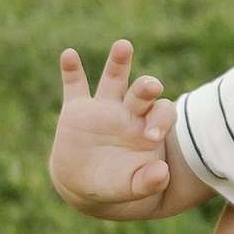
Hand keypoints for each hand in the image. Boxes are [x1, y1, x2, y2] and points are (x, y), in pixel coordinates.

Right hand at [49, 43, 175, 214]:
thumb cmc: (115, 184)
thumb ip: (149, 182)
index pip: (163, 112)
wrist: (84, 184)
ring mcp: (102, 108)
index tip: (152, 136)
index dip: (161, 119)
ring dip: (119, 62)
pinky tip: (69, 55)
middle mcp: (128, 112)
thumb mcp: (133, 187)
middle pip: (142, 91)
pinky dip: (71, 70)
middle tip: (152, 86)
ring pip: (114, 78)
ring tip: (124, 46)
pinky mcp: (76, 109)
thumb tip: (164, 174)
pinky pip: (74, 85)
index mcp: (147, 127)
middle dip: (147, 86)